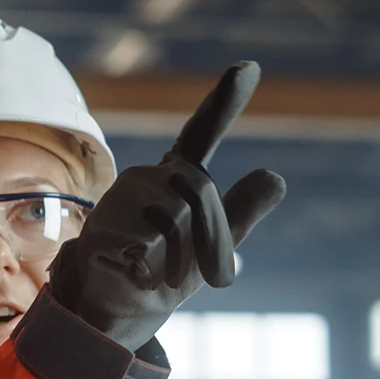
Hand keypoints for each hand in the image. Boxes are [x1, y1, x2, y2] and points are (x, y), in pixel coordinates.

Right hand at [46, 62, 287, 350]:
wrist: (112, 311)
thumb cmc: (164, 273)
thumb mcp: (214, 246)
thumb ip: (243, 211)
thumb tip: (276, 177)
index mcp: (178, 178)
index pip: (203, 133)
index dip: (224, 101)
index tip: (248, 67)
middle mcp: (149, 178)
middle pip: (200, 192)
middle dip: (204, 237)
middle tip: (181, 267)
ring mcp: (122, 199)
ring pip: (175, 217)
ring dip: (176, 257)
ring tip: (153, 270)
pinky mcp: (103, 224)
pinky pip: (147, 241)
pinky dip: (149, 267)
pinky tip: (134, 272)